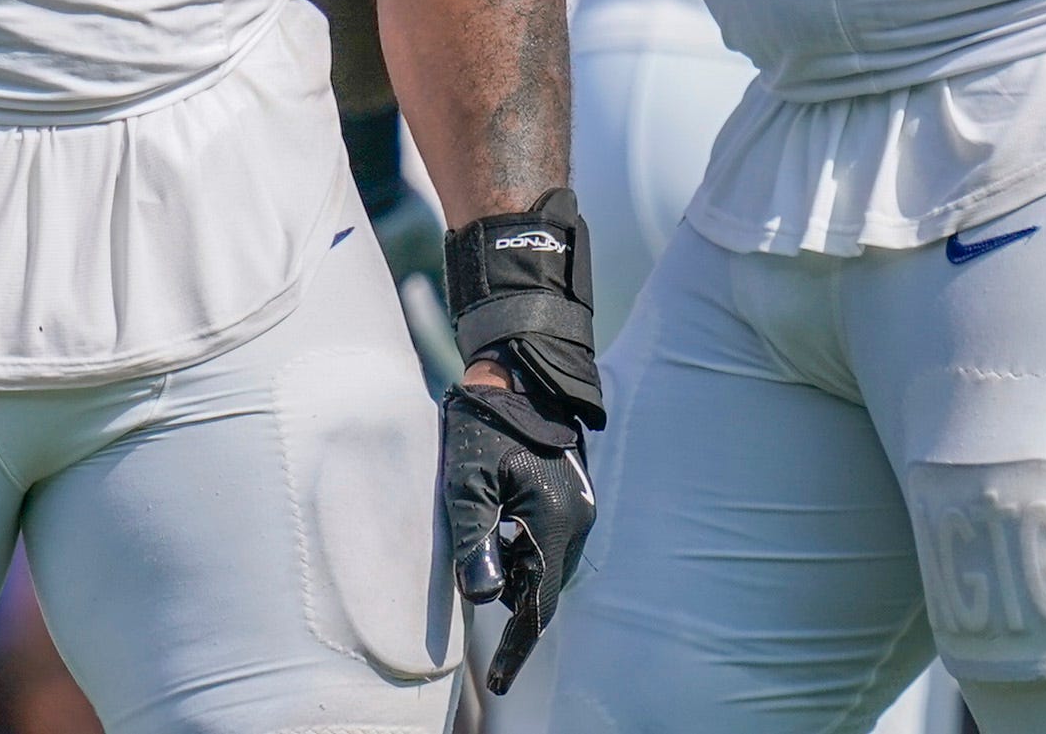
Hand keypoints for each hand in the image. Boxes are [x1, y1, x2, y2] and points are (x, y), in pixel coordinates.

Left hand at [440, 189, 603, 687]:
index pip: (537, 603)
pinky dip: (519, 544)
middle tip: (474, 558)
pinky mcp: (569, 494)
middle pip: (539, 584)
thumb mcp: (467, 479)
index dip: (517, 646)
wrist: (518, 365)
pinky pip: (544, 539)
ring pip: (541, 562)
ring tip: (482, 524)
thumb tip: (479, 596)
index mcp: (557, 521)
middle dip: (506, 588)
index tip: (499, 680)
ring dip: (511, 563)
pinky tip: (496, 519)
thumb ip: (473, 538)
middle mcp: (578, 519)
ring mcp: (578, 506)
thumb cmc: (486, 418)